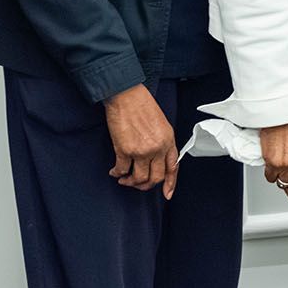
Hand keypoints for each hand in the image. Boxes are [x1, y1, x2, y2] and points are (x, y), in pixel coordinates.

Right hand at [104, 84, 178, 198]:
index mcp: (168, 140)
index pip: (173, 168)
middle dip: (146, 185)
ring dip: (130, 182)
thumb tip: (158, 158)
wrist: (126, 95)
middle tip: (137, 183)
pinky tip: (114, 171)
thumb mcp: (162, 123)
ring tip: (124, 179)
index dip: (170, 183)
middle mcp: (157, 148)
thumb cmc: (142, 104)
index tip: (167, 193)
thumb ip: (163, 142)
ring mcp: (141, 151)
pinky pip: (121, 170)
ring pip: (139, 179)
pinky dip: (117, 173)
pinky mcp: (124, 150)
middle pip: (155, 178)